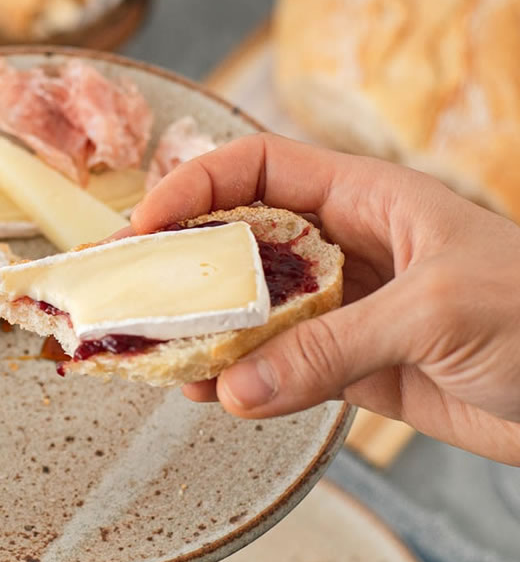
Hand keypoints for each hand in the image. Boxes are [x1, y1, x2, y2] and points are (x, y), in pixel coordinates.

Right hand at [133, 133, 519, 465]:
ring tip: (151, 352)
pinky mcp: (350, 364)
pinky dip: (238, 379)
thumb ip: (331, 347)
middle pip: (239, 240)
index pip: (257, 170)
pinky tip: (207, 391)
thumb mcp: (435, 313)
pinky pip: (277, 366)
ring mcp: (343, 308)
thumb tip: (234, 387)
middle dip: (181, 263)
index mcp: (365, 198)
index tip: (144, 226)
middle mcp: (343, 246)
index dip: (193, 187)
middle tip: (127, 293)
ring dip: (201, 329)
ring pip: (251, 309)